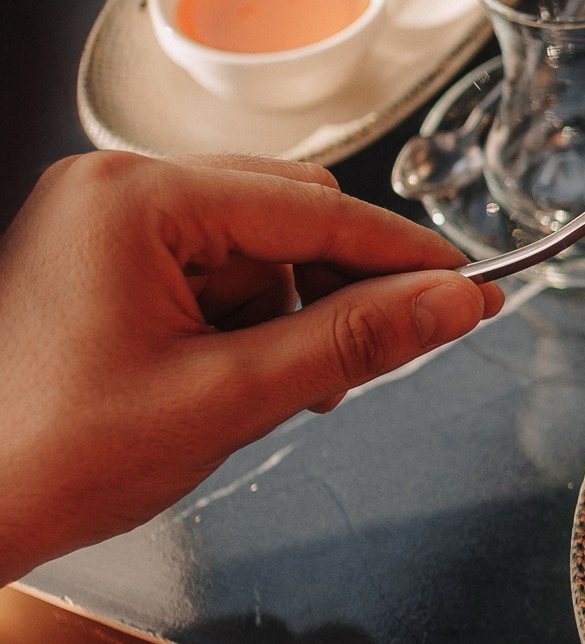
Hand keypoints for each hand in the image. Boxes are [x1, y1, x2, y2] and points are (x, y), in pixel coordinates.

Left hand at [0, 152, 500, 579]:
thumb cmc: (54, 454)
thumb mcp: (230, 398)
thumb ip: (352, 344)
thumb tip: (451, 305)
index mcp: (132, 200)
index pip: (311, 209)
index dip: (402, 255)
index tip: (472, 286)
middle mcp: (112, 188)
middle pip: (287, 213)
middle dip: (331, 293)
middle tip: (359, 366)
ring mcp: (103, 220)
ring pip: (258, 245)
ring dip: (286, 314)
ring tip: (257, 391)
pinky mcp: (103, 257)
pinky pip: (213, 268)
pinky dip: (245, 321)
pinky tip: (232, 377)